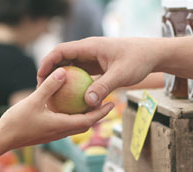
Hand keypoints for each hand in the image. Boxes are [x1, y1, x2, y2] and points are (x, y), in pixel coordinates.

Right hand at [0, 67, 113, 151]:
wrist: (3, 139)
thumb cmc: (17, 122)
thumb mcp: (33, 101)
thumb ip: (49, 87)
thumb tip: (63, 72)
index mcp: (61, 125)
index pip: (88, 120)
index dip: (101, 112)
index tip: (112, 103)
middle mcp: (61, 132)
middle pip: (85, 125)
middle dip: (98, 115)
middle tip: (106, 103)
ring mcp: (54, 134)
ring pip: (76, 126)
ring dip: (86, 117)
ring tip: (91, 104)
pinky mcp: (48, 134)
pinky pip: (66, 125)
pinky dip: (73, 117)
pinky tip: (68, 108)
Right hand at [37, 37, 157, 106]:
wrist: (152, 55)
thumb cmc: (138, 60)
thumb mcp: (121, 74)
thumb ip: (104, 87)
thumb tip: (87, 102)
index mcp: (89, 47)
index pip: (61, 51)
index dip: (47, 62)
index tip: (40, 77)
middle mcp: (88, 51)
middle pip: (62, 59)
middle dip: (50, 72)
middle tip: (42, 89)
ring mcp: (91, 59)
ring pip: (70, 67)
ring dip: (61, 79)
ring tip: (53, 95)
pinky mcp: (96, 67)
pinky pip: (80, 75)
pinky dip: (73, 84)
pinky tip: (71, 98)